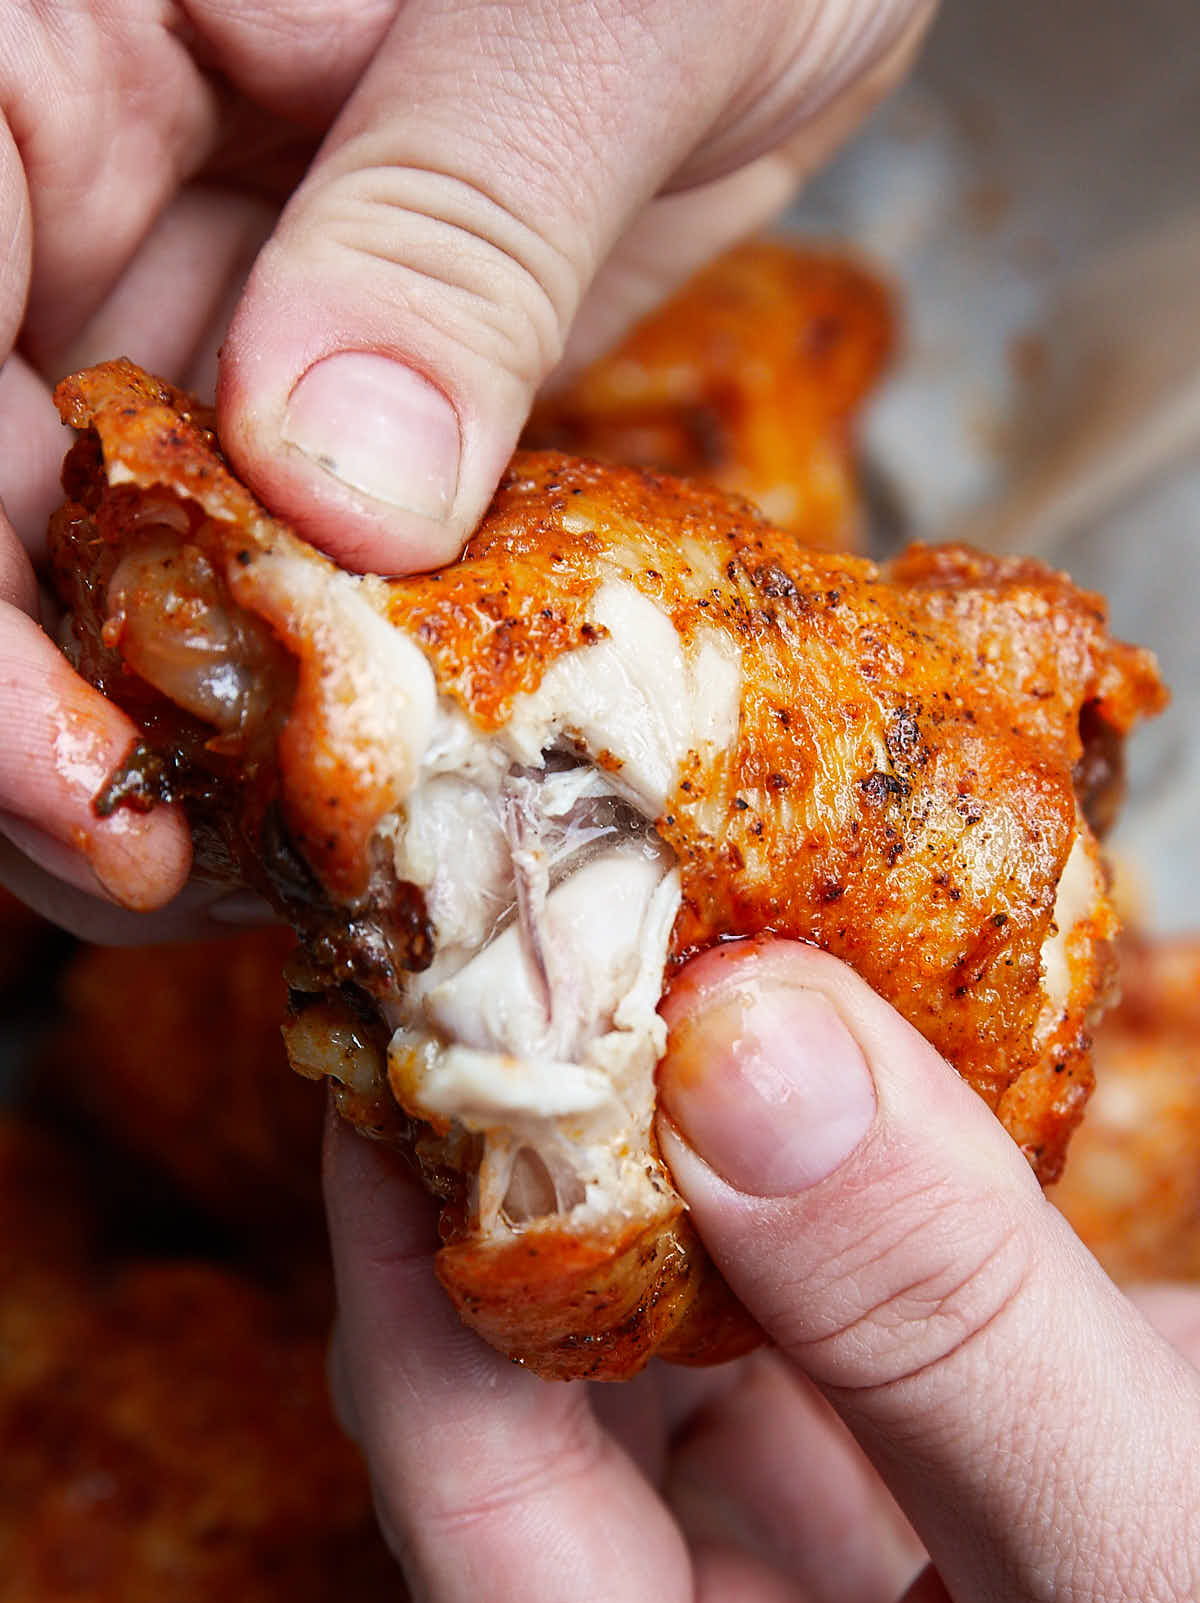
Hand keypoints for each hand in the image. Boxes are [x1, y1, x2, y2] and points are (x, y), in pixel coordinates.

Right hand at [1, 0, 927, 937]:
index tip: (69, 762)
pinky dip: (291, 691)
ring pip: (98, 547)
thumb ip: (457, 222)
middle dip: (42, 705)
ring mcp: (204, 296)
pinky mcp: (322, 395)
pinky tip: (365, 783)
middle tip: (172, 872)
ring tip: (277, 867)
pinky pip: (257, 567)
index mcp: (72, 24)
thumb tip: (338, 493)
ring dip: (161, 731)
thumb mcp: (613, 11)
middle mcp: (95, 169)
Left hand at [324, 939, 1199, 1602]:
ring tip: (631, 967)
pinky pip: (801, 1288)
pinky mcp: (899, 1453)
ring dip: (658, 1147)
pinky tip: (787, 1041)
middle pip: (535, 1385)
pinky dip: (798, 1161)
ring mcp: (806, 1555)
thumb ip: (940, 1331)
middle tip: (513, 957)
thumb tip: (737, 1053)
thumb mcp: (1144, 1584)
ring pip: (665, 1318)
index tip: (408, 1047)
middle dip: (529, 1173)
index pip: (470, 1498)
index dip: (414, 1258)